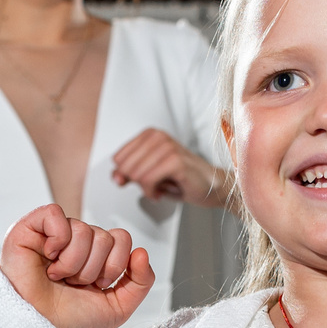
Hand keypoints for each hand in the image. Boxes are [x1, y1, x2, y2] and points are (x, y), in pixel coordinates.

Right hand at [1, 204, 155, 327]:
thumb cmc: (71, 321)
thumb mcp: (118, 307)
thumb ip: (141, 282)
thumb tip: (141, 252)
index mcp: (94, 256)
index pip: (121, 238)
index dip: (115, 263)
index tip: (97, 285)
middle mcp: (75, 242)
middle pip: (104, 236)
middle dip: (93, 269)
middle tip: (74, 284)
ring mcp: (52, 234)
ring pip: (83, 229)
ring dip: (73, 263)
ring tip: (58, 278)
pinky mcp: (29, 229)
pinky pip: (55, 214)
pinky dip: (57, 239)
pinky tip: (48, 258)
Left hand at [110, 129, 224, 206]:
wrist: (211, 186)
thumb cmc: (182, 179)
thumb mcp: (149, 174)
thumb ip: (129, 173)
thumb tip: (115, 176)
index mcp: (150, 135)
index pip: (118, 158)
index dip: (125, 175)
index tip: (140, 181)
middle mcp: (158, 137)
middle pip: (125, 167)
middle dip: (136, 183)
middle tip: (151, 187)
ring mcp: (167, 147)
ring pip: (136, 174)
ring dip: (145, 189)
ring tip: (158, 189)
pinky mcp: (175, 161)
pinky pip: (148, 181)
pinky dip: (151, 192)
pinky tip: (160, 193)